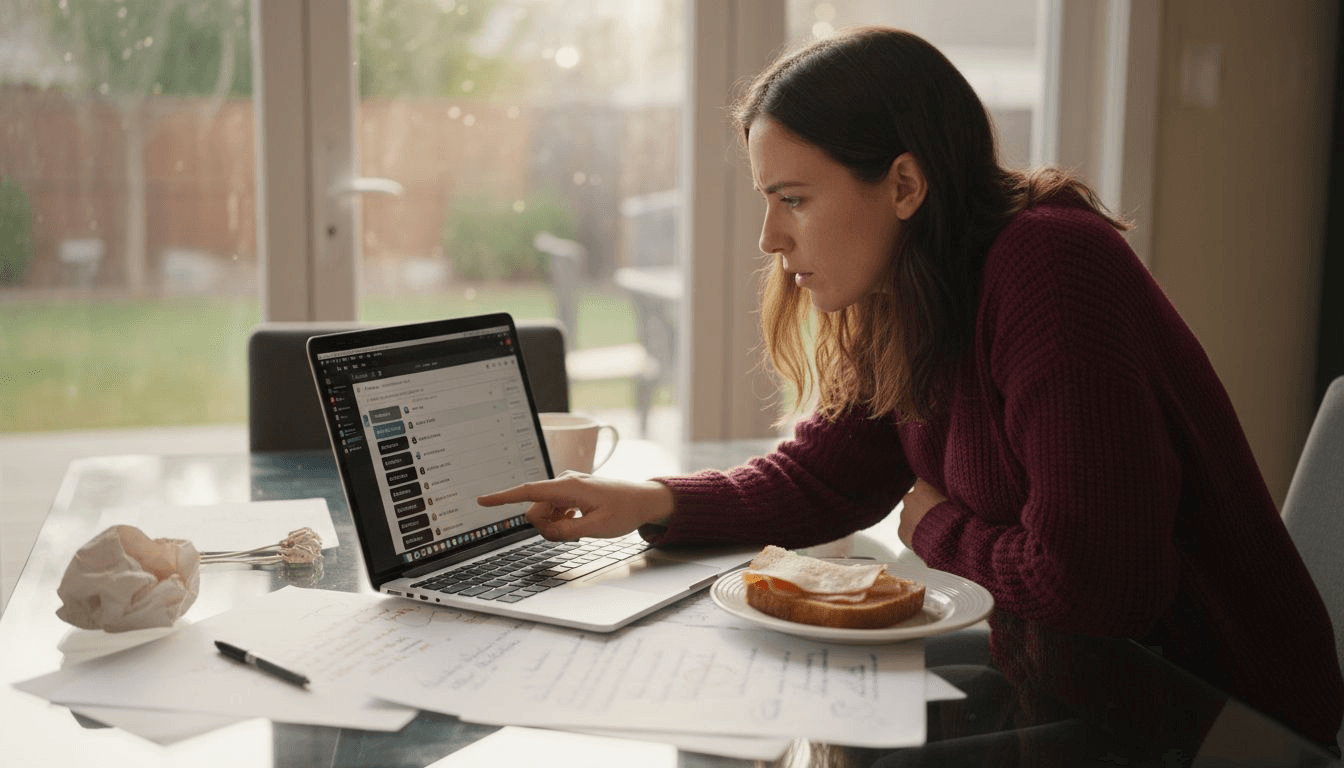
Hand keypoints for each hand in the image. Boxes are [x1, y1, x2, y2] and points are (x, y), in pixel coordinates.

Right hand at [476, 471, 674, 540]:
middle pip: (536, 510)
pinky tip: (580, 522)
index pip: (528, 491)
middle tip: (573, 535)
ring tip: (581, 528)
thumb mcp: (597, 528)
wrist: (642, 500)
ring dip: (556, 526)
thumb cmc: (624, 511)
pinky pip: (553, 511)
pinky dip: (561, 521)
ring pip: (544, 513)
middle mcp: (564, 482)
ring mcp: (566, 487)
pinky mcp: (569, 492)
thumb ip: (567, 531)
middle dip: (547, 527)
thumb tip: (544, 531)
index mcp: (568, 487)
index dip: (503, 497)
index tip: (482, 500)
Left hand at [899, 478, 947, 547]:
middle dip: (922, 507)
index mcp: (922, 487)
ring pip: (909, 515)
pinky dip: (914, 534)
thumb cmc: (954, 516)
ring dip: (917, 520)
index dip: (930, 494)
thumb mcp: (954, 500)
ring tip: (933, 530)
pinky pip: (907, 531)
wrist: (945, 538)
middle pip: (914, 500)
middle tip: (935, 517)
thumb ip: (945, 495)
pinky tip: (926, 539)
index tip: (937, 501)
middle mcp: (909, 498)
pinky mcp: (901, 531)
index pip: (923, 485)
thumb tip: (948, 496)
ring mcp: (904, 515)